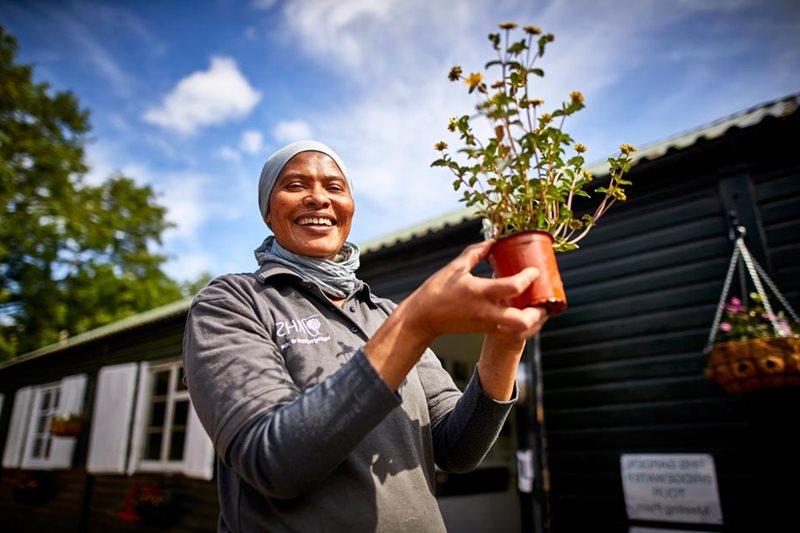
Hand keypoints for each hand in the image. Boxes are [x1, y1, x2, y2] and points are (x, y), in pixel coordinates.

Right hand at [402, 240, 542, 342]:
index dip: (529, 278)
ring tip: (539, 310)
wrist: (423, 317)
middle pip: (523, 321)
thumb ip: (475, 252)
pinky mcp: (484, 330)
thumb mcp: (455, 267)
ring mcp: (486, 324)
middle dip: (538, 313)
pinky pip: (510, 333)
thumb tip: (493, 240)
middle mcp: (486, 311)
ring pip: (519, 332)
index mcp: (480, 292)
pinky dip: (521, 327)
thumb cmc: (437, 290)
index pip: (514, 286)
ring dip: (533, 323)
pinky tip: (523, 314)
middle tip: (543, 301)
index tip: (535, 271)